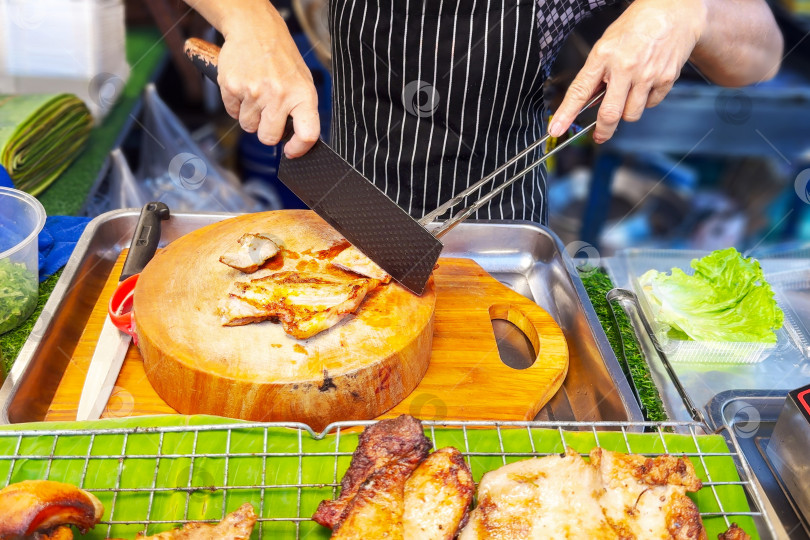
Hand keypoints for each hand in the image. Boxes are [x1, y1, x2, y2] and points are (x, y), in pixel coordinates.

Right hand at [217, 7, 319, 157]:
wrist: (255, 29)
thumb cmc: (281, 59)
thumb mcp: (302, 81)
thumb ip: (301, 110)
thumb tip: (298, 140)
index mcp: (303, 94)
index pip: (308, 134)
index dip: (299, 148)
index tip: (291, 151)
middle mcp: (279, 95)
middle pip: (268, 137)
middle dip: (266, 131)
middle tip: (268, 114)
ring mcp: (254, 92)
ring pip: (248, 126)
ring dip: (251, 116)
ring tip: (257, 93)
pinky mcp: (232, 87)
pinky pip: (232, 112)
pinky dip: (236, 104)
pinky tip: (244, 86)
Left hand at [549, 0, 706, 142]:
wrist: (674, 10)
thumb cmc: (637, 25)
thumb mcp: (607, 44)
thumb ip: (597, 73)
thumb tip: (589, 101)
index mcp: (604, 55)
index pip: (580, 91)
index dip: (566, 114)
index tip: (557, 129)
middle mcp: (625, 66)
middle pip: (610, 114)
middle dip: (603, 131)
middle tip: (599, 135)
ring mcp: (647, 74)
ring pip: (631, 114)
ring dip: (626, 112)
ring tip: (628, 93)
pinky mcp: (666, 79)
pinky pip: (650, 105)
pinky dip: (645, 101)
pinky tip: (645, 84)